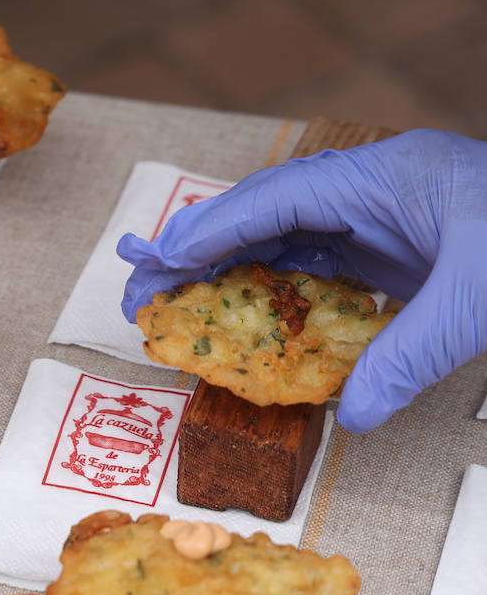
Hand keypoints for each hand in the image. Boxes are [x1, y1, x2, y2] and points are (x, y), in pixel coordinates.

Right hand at [116, 129, 486, 431]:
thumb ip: (408, 355)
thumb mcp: (478, 303)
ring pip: (284, 234)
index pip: (274, 200)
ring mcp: (383, 213)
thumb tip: (351, 416)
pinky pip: (320, 259)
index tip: (155, 265)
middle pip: (263, 211)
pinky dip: (278, 284)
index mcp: (383, 177)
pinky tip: (248, 313)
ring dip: (229, 267)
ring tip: (173, 301)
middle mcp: (372, 187)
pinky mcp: (397, 243)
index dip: (208, 233)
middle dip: (199, 248)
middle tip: (140, 288)